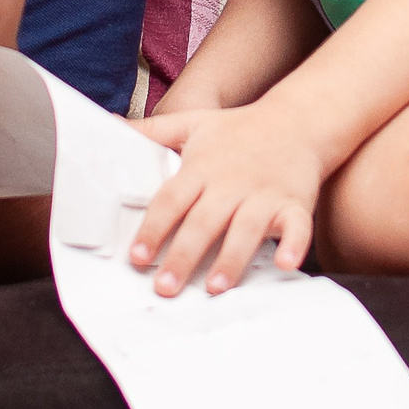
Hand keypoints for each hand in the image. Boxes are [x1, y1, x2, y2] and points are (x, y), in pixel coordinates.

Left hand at [128, 103, 321, 296]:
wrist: (297, 120)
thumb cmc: (238, 129)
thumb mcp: (193, 123)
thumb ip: (152, 131)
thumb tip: (110, 124)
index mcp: (202, 167)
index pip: (171, 200)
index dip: (153, 228)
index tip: (137, 256)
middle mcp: (231, 183)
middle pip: (204, 222)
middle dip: (184, 256)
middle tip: (165, 287)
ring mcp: (264, 194)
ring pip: (246, 229)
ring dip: (231, 259)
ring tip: (214, 288)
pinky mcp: (294, 204)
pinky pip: (297, 227)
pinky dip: (293, 245)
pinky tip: (285, 264)